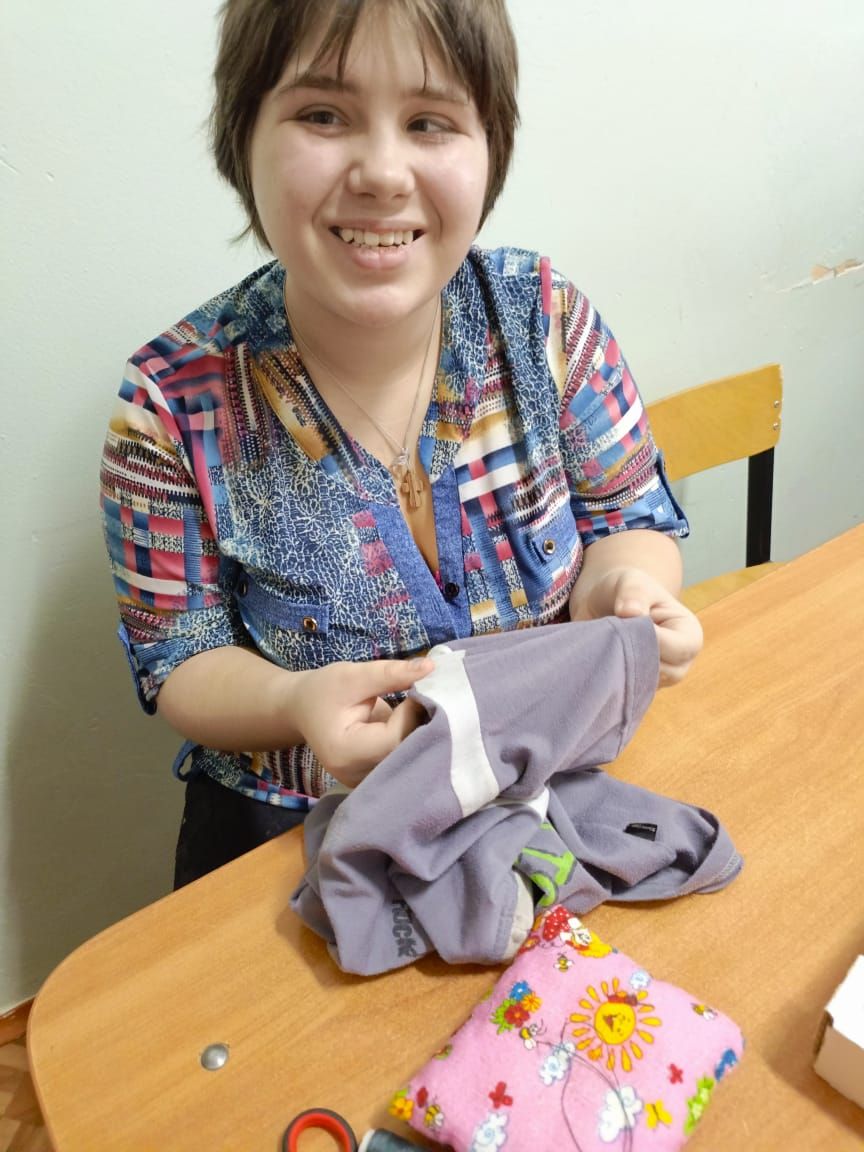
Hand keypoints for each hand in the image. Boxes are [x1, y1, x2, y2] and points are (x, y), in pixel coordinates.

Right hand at [290, 657, 433, 787]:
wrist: (303, 709)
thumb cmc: (323, 691)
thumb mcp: (352, 676)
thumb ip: (390, 674)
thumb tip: (431, 668)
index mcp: (345, 752)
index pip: (395, 738)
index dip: (412, 713)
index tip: (415, 690)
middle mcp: (356, 775)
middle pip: (406, 753)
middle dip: (422, 724)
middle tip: (426, 698)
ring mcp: (367, 781)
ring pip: (410, 759)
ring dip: (421, 733)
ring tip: (419, 709)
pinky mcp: (376, 778)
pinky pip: (405, 760)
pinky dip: (414, 741)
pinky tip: (412, 723)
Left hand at [572, 567, 702, 686]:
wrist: (605, 604)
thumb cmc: (626, 591)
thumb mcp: (631, 581)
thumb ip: (633, 593)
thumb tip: (630, 612)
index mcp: (689, 634)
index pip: (676, 648)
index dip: (649, 638)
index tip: (623, 622)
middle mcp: (680, 663)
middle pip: (659, 672)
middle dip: (631, 654)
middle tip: (608, 634)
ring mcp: (659, 680)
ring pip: (639, 684)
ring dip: (618, 665)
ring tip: (604, 642)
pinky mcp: (637, 689)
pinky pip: (624, 692)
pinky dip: (610, 677)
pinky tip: (600, 657)